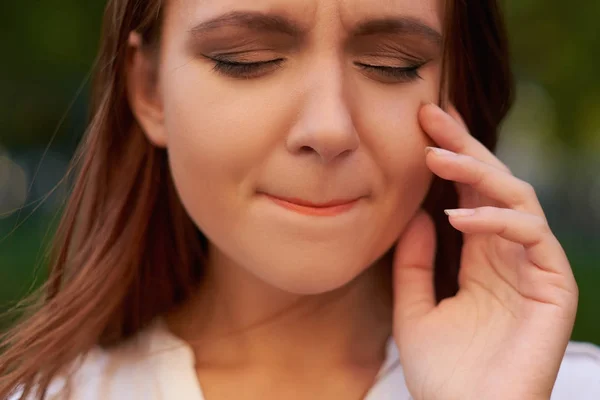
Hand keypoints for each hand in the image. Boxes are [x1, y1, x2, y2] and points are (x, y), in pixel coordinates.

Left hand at [392, 103, 577, 399]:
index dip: (451, 157)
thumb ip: (414, 263)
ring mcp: (534, 269)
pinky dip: (495, 221)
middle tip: (431, 115)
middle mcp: (509, 256)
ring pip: (517, 200)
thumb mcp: (414, 309)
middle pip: (494, 184)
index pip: (468, 194)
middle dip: (464, 146)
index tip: (420, 125)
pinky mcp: (555, 288)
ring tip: (436, 157)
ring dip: (478, 173)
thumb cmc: (442, 374)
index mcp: (480, 258)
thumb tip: (415, 214)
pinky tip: (455, 218)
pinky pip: (532, 236)